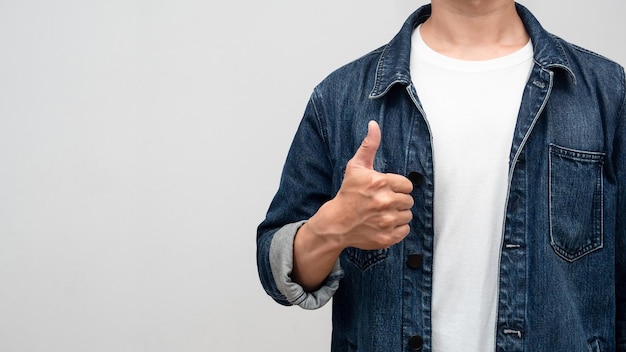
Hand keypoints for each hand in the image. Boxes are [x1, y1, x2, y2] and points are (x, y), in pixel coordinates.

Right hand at [307, 120, 413, 249]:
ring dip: (398, 214)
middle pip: (409, 200)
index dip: (397, 187)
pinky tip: (384, 223)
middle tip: (383, 202)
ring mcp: (387, 221)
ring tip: (383, 213)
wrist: (337, 222)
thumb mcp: (356, 166)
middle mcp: (385, 202)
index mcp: (381, 183)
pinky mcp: (387, 236)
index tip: (386, 189)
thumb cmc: (348, 193)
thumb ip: (369, 145)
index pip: (407, 185)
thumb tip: (374, 125)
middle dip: (398, 200)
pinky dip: (397, 228)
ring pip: (407, 215)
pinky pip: (405, 230)